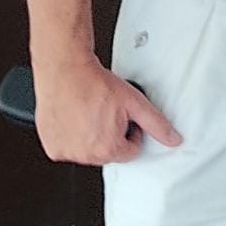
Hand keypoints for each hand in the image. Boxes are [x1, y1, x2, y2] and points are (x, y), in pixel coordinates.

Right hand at [32, 55, 181, 164]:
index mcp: (107, 149)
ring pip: (87, 151)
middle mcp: (85, 155)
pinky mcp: (52, 146)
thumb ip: (157, 124)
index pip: (130, 152)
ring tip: (90, 112)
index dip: (131, 132)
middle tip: (105, 112)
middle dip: (110, 135)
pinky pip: (68, 146)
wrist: (66, 70)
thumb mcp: (135, 102)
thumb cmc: (95, 84)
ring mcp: (66, 151)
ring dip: (91, 136)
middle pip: (108, 153)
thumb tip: (174, 139)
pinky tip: (75, 117)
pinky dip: (72, 136)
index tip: (123, 117)